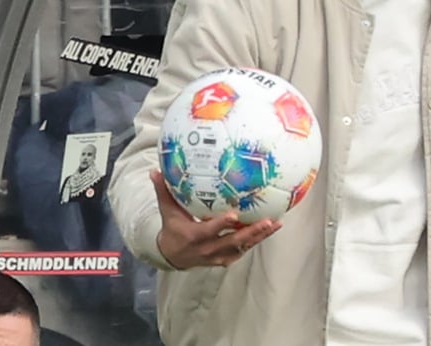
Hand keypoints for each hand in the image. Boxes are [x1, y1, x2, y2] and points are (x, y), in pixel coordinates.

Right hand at [151, 170, 281, 268]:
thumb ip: (163, 191)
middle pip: (232, 242)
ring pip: (241, 247)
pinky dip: (256, 241)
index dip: (221, 224)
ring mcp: (217, 256)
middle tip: (268, 221)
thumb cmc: (172, 227)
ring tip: (276, 224)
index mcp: (193, 236)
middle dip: (251, 232)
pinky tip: (270, 229)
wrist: (172, 255)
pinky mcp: (224, 259)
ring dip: (259, 237)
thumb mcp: (167, 211)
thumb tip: (154, 170)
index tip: (234, 216)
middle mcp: (207, 248)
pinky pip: (243, 250)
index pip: (209, 230)